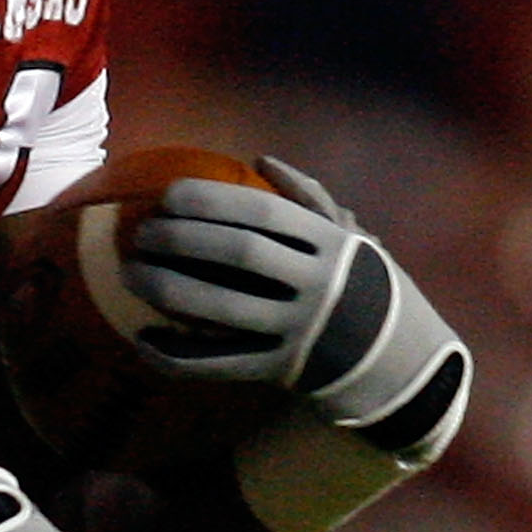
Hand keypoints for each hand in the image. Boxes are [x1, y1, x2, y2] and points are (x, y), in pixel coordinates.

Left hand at [121, 157, 471, 463]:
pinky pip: (218, 364)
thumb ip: (310, 200)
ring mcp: (301, 331)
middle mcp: (320, 285)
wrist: (402, 365)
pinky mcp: (282, 371)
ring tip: (129, 273)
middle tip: (139, 234)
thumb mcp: (353, 241)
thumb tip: (262, 160)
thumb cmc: (363, 288)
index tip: (165, 195)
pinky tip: (142, 337)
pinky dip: (175, 354)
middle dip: (180, 239)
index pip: (264, 212)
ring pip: (221, 309)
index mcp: (333, 245)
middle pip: (239, 253)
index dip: (210, 200)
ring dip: (165, 288)